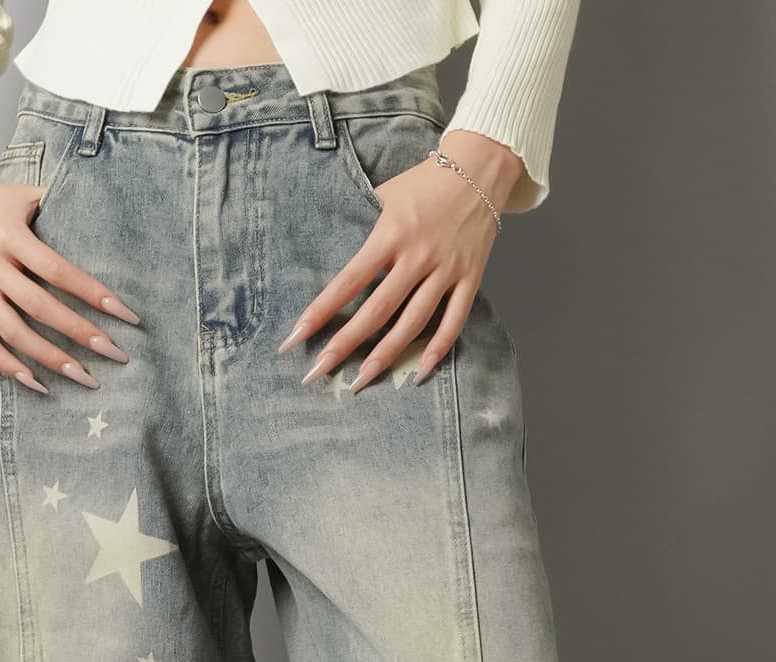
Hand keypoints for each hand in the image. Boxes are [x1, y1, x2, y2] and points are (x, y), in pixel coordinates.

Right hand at [0, 164, 140, 393]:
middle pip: (39, 307)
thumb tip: (105, 224)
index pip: (58, 270)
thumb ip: (60, 208)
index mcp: (9, 235)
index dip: (92, 293)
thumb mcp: (24, 194)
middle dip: (79, 333)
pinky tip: (37, 383)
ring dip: (50, 359)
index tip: (125, 314)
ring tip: (84, 378)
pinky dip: (8, 366)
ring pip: (13, 332)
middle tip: (114, 354)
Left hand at [277, 131, 522, 392]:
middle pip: (377, 311)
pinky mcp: (470, 278)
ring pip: (413, 323)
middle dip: (344, 345)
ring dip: (385, 357)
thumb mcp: (385, 195)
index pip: (348, 280)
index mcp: (391, 234)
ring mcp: (446, 270)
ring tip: (360, 382)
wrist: (481, 166)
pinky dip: (437, 350)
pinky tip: (418, 374)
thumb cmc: (425, 182)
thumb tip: (332, 258)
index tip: (295, 337)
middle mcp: (418, 256)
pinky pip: (453, 322)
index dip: (320, 311)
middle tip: (317, 374)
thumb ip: (362, 227)